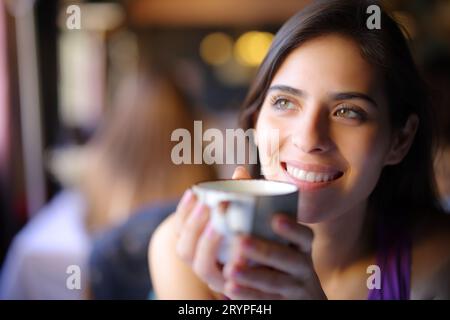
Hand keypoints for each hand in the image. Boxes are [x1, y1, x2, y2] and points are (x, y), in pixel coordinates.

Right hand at [174, 166, 250, 293]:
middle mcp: (201, 263)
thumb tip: (240, 170)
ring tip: (218, 226)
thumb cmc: (250, 236)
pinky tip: (241, 253)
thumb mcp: (242, 216)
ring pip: (200, 266)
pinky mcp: (234, 290)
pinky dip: (232, 266)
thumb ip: (240, 195)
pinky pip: (227, 282)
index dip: (183, 211)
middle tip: (209, 205)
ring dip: (206, 245)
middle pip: (184, 249)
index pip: (180, 229)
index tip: (193, 191)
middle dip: (193, 225)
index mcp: (197, 245)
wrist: (273, 270)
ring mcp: (215, 279)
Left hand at [222, 214, 326, 299]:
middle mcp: (302, 265)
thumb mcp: (285, 240)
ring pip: (275, 282)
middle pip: (289, 259)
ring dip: (252, 276)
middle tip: (241, 242)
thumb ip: (262, 218)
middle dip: (265, 251)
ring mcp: (294, 287)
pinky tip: (231, 288)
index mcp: (302, 246)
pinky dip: (248, 294)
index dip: (293, 228)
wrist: (302, 294)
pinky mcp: (281, 302)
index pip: (304, 236)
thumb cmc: (284, 257)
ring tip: (230, 270)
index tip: (275, 219)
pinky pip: (266, 300)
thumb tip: (232, 183)